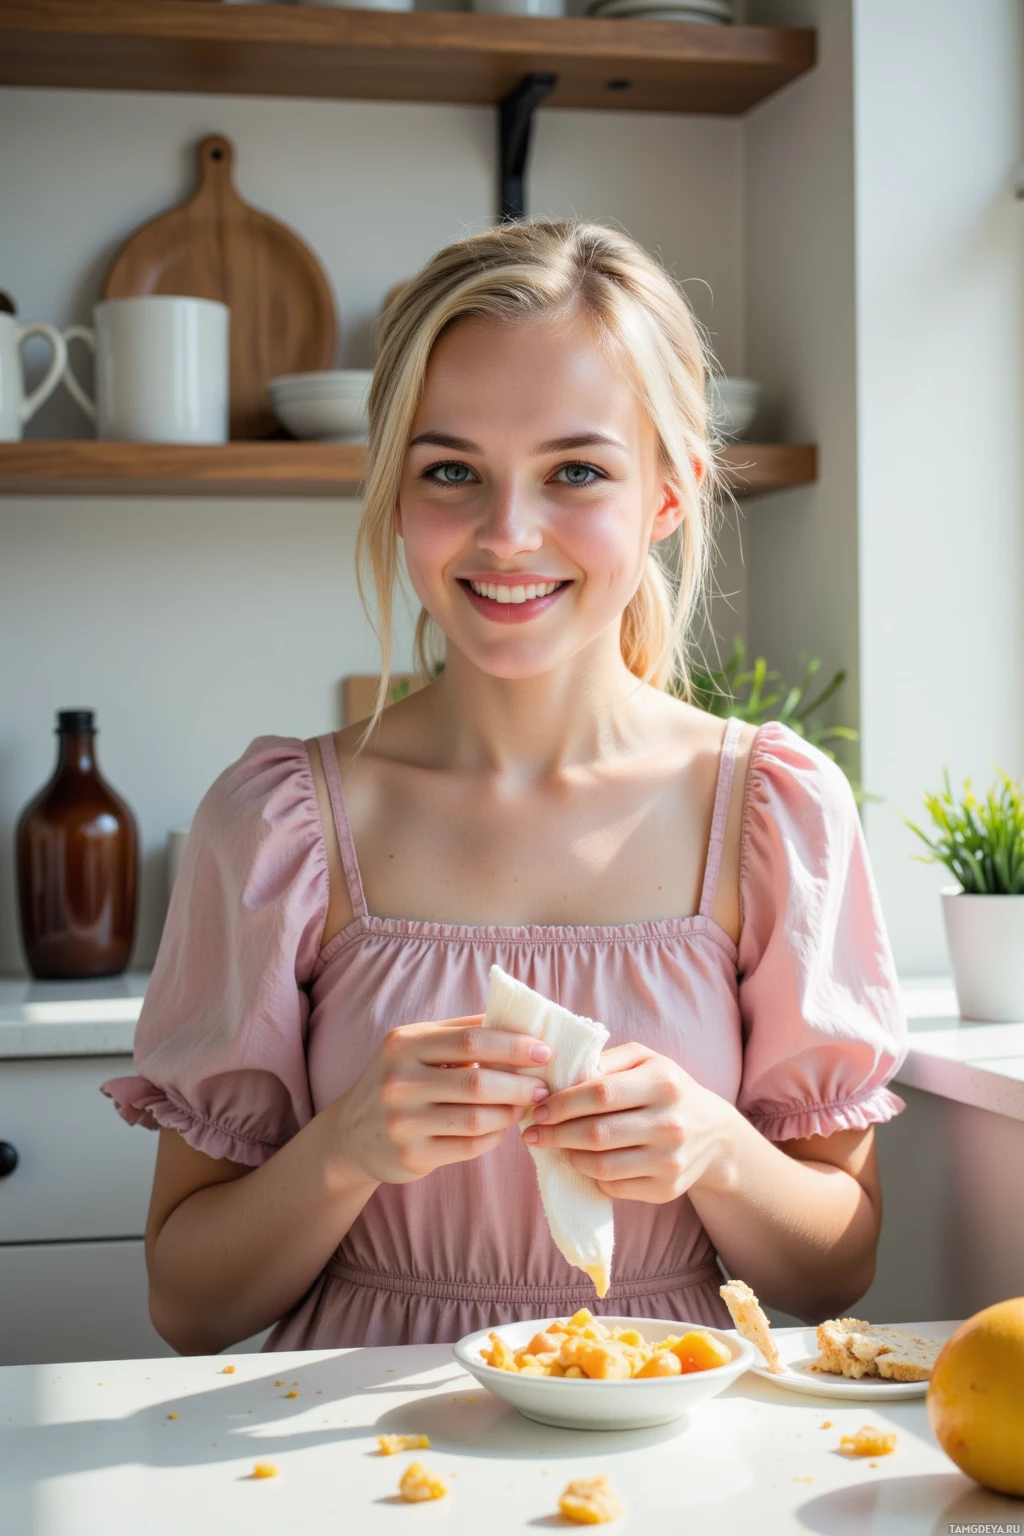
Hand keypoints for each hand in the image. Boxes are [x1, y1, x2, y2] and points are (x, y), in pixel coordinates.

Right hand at [330, 1014, 551, 1185]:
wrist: (352, 1134)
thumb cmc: (400, 1080)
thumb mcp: (417, 1047)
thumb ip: (462, 1033)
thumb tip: (521, 1025)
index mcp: (404, 1044)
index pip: (471, 1040)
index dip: (513, 1046)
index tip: (544, 1052)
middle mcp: (400, 1081)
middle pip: (477, 1082)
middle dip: (519, 1085)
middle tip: (543, 1086)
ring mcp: (403, 1122)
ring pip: (476, 1119)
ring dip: (511, 1113)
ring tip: (525, 1107)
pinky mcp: (410, 1155)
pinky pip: (469, 1147)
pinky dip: (495, 1137)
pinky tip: (502, 1128)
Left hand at [521, 1041, 735, 1203]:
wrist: (714, 1134)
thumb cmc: (666, 1089)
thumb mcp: (645, 1060)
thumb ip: (606, 1061)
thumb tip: (561, 1078)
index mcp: (663, 1083)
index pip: (600, 1094)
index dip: (562, 1104)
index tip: (538, 1108)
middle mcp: (669, 1123)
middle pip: (597, 1133)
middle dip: (555, 1133)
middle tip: (532, 1133)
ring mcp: (669, 1160)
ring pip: (602, 1165)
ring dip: (568, 1156)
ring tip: (554, 1146)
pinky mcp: (666, 1189)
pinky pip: (614, 1186)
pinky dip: (591, 1175)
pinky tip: (582, 1161)